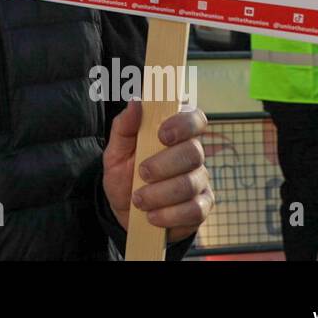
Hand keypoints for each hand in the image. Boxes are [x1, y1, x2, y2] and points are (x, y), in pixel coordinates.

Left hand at [102, 101, 213, 242]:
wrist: (125, 212)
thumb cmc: (124, 175)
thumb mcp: (116, 151)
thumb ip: (124, 126)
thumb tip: (136, 102)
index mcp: (175, 134)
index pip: (195, 118)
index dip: (184, 124)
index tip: (162, 134)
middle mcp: (193, 154)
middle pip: (194, 152)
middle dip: (164, 165)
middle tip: (141, 173)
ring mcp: (200, 181)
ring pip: (191, 183)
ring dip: (160, 193)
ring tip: (138, 199)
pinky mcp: (201, 208)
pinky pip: (195, 210)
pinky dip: (169, 215)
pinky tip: (152, 216)